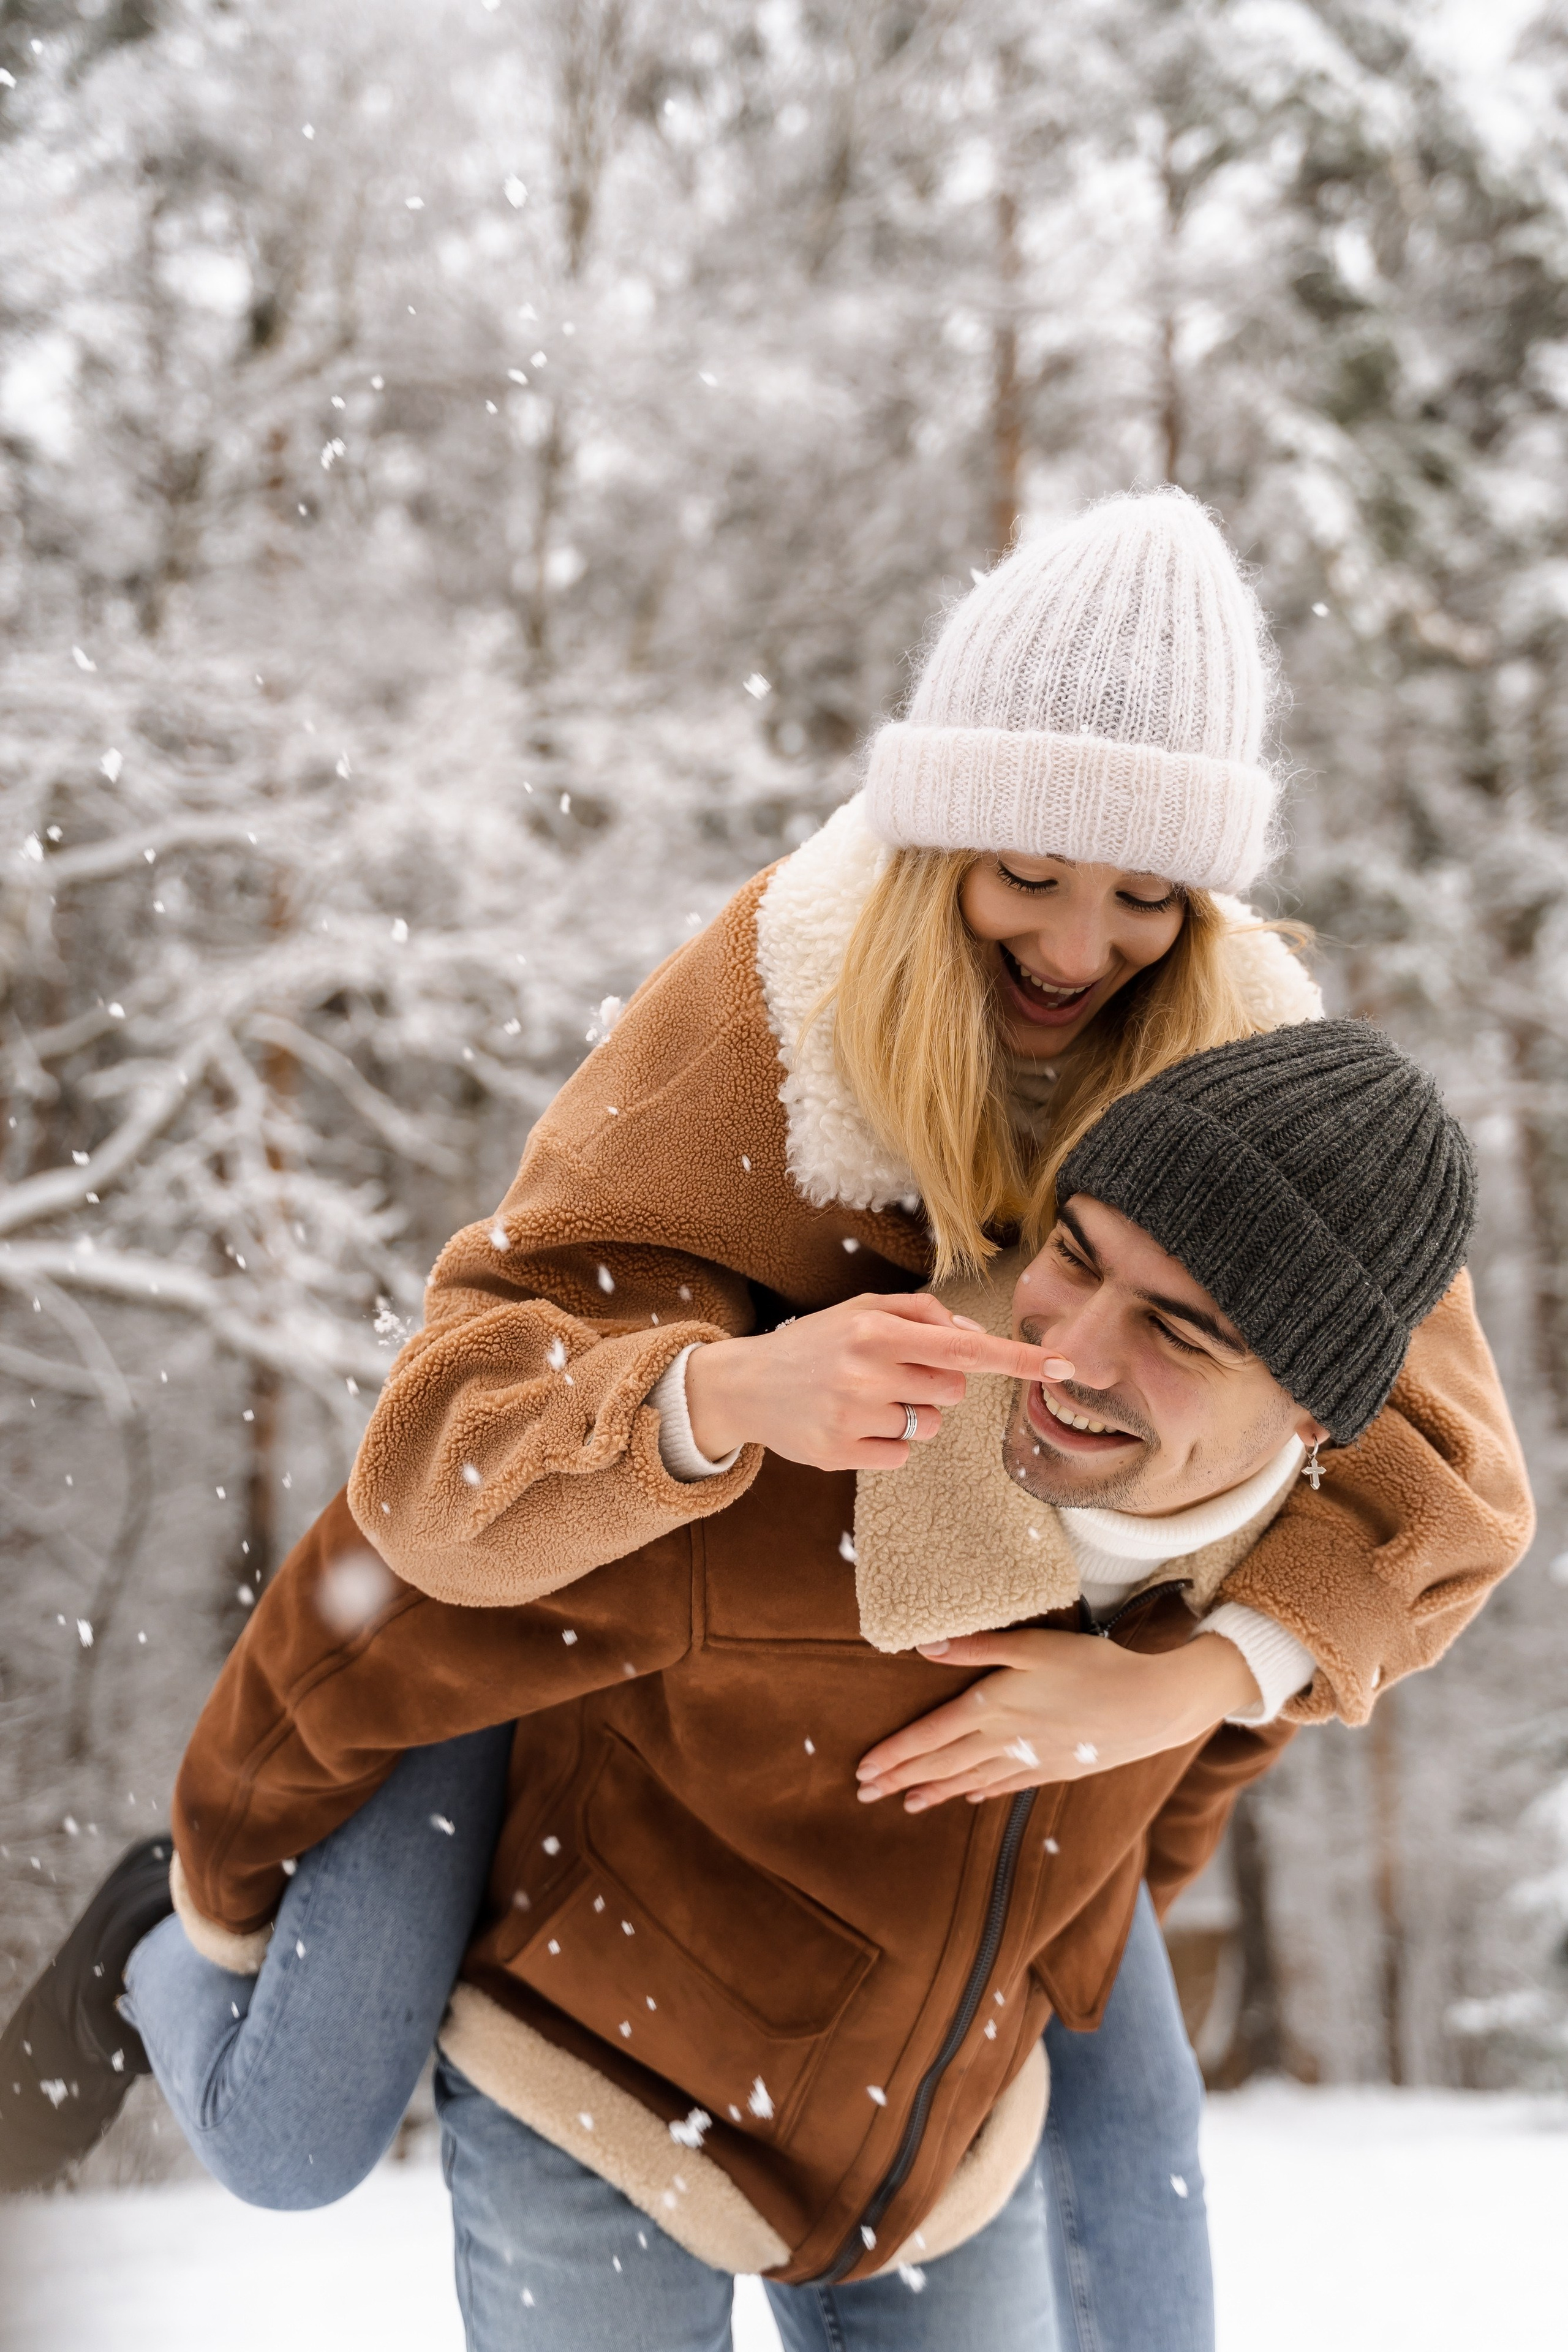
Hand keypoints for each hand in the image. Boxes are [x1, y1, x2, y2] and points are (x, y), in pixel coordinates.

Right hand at [682, 1291, 1071, 1471]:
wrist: (744, 1385)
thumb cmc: (816, 1342)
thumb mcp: (861, 1310)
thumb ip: (920, 1314)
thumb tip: (972, 1337)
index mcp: (875, 1330)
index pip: (963, 1347)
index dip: (1017, 1358)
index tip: (1063, 1366)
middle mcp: (865, 1372)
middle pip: (952, 1390)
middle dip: (934, 1383)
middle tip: (888, 1374)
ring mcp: (853, 1416)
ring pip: (930, 1425)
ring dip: (910, 1414)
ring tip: (864, 1398)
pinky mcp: (842, 1454)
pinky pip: (902, 1455)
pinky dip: (887, 1442)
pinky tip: (852, 1424)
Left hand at [854, 1629, 1260, 1810]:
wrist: (1152, 1703)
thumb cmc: (1092, 1663)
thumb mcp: (1032, 1644)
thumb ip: (976, 1647)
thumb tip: (923, 1646)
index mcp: (992, 1706)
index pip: (929, 1736)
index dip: (894, 1753)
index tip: (862, 1770)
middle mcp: (1005, 1739)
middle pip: (941, 1763)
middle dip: (900, 1778)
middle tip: (864, 1795)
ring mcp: (1031, 1759)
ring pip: (970, 1778)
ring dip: (934, 1790)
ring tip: (905, 1803)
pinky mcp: (1056, 1767)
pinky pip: (1007, 1784)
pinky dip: (980, 1791)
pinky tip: (967, 1796)